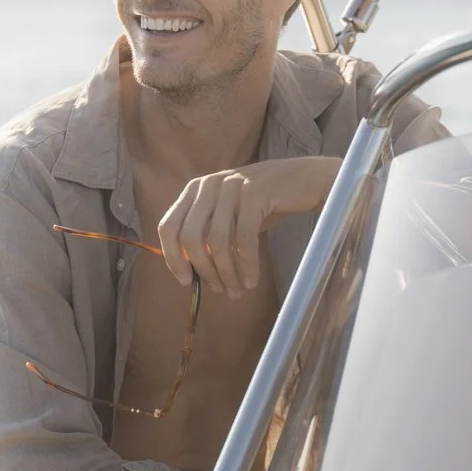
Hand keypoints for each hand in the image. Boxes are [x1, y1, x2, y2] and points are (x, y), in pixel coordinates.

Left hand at [158, 157, 341, 295]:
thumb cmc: (263, 204)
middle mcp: (208, 185)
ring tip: (237, 290)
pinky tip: (251, 280)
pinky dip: (247, 265)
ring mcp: (231, 186)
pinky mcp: (255, 193)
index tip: (186, 281)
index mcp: (194, 189)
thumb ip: (207, 237)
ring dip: (227, 272)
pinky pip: (244, 239)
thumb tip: (194, 275)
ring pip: (217, 241)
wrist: (303, 180)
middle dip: (203, 270)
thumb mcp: (229, 216)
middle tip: (219, 290)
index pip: (168, 226)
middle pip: (190, 237)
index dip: (172, 257)